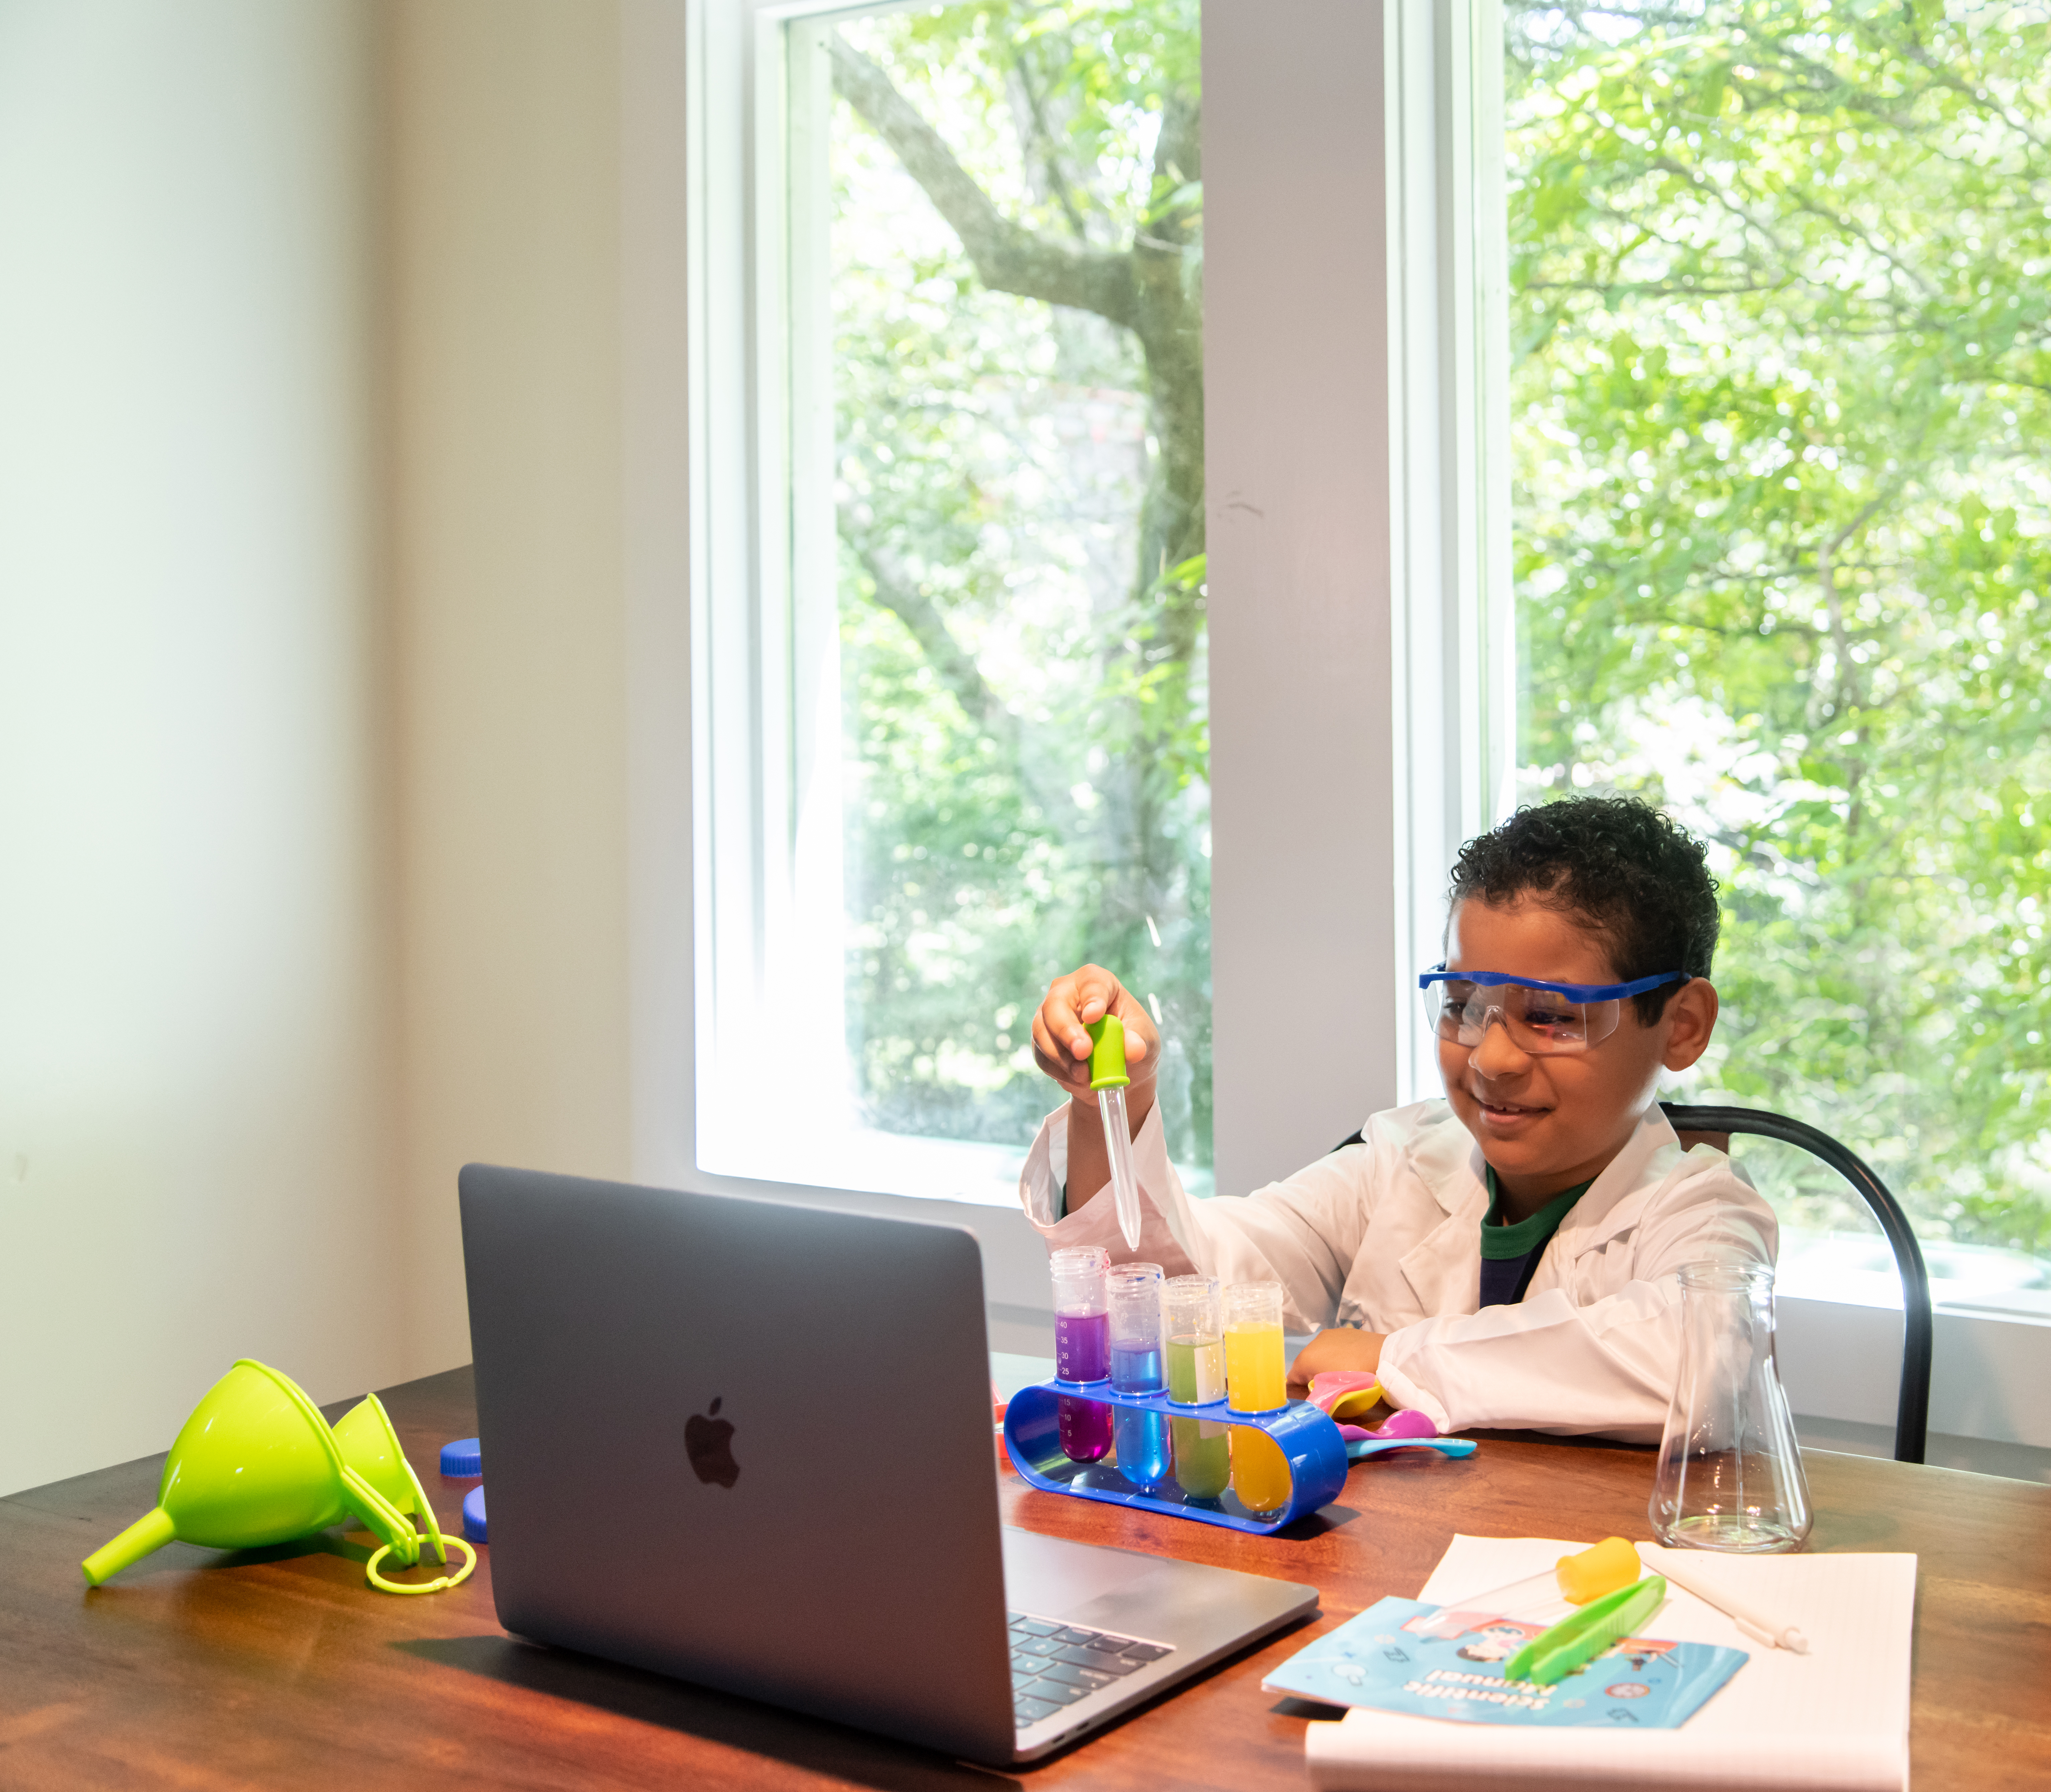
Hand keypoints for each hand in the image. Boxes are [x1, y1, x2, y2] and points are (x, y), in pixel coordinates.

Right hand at [1030, 965, 1159, 1104]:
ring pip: (1042, 1032)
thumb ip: (1139, 1041)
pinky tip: (1078, 1079)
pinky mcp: (1041, 1041)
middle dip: (1066, 1031)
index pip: (1091, 983)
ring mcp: (1049, 1016)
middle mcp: (1067, 993)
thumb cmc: (1132, 1041)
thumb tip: (1133, 1049)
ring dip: (1062, 1057)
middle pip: (1055, 1005)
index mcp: (1096, 982)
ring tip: (1085, 1075)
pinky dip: (1059, 1071)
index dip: (1091, 999)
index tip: (1094, 1017)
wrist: (1116, 1068)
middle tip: (1083, 1052)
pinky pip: (1041, 1056)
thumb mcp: (1145, 1040)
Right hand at [1286, 1327, 1386, 1401]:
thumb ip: (1315, 1398)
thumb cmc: (1355, 1381)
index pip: (1292, 1379)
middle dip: (1315, 1377)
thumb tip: (1310, 1402)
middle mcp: (1313, 1342)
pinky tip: (1354, 1364)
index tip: (1316, 1398)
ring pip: (1321, 1354)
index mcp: (1305, 1358)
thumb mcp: (1331, 1396)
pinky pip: (1336, 1347)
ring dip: (1327, 1365)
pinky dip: (1340, 1355)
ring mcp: (1330, 1334)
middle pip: (1306, 1365)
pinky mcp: (1346, 1331)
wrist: (1386, 1359)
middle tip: (1333, 1389)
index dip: (1301, 1391)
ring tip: (1346, 1376)